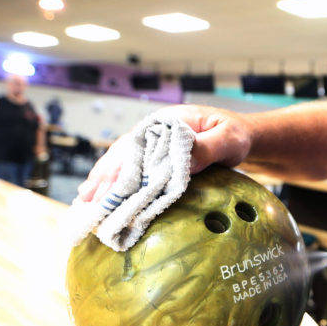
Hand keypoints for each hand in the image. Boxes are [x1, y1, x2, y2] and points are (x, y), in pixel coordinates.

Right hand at [75, 105, 249, 202]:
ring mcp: (153, 144)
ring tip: (85, 203)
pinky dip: (116, 184)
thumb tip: (181, 159)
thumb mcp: (227, 139)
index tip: (108, 188)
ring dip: (103, 182)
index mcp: (167, 122)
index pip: (137, 145)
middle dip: (103, 178)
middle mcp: (155, 132)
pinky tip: (102, 198)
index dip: (120, 167)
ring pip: (122, 163)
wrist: (241, 136)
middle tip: (87, 202)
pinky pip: (132, 170)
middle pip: (122, 155)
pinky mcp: (156, 158)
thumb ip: (205, 148)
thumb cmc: (235, 135)